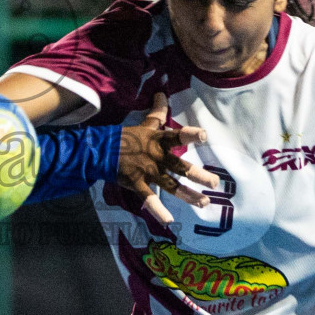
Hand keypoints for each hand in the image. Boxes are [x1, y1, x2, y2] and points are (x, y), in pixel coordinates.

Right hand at [118, 93, 217, 223]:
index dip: (190, 135)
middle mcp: (156, 156)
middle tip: (215, 183)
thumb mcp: (143, 125)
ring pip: (170, 185)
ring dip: (188, 195)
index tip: (204, 136)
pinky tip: (168, 221)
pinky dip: (157, 210)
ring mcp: (146, 172)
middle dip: (198, 175)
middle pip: (180, 166)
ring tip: (204, 203)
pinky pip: (149, 198)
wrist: (100, 151)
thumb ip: (157, 113)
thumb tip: (162, 93)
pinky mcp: (136, 184)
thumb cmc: (125, 137)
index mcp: (158, 141)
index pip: (176, 136)